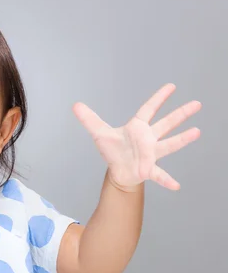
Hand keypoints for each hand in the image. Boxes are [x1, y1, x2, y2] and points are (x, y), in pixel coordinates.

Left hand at [73, 83, 200, 191]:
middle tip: (197, 103)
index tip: (171, 86)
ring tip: (196, 132)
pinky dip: (167, 180)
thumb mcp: (99, 133)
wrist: (119, 171)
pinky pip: (159, 175)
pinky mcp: (148, 169)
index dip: (159, 98)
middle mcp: (148, 138)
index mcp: (137, 128)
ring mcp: (151, 153)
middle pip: (166, 123)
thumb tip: (75, 105)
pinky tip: (176, 185)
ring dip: (182, 139)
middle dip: (181, 114)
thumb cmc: (114, 151)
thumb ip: (89, 119)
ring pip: (169, 144)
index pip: (149, 109)